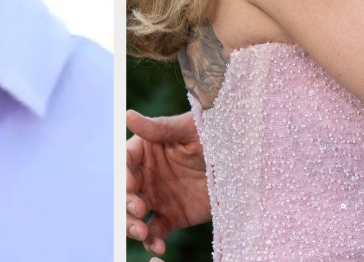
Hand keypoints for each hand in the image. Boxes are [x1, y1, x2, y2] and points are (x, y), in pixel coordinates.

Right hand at [125, 109, 210, 255]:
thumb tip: (128, 116)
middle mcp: (147, 175)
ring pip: (134, 215)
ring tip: (143, 232)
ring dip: (132, 225)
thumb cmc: (214, 134)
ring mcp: (158, 198)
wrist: (242, 160)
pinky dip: (153, 241)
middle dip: (125, 203)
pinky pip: (156, 232)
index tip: (127, 185)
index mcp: (146, 151)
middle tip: (139, 209)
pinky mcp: (172, 217)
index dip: (121, 173)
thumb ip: (159, 128)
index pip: (125, 162)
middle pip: (124, 192)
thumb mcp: (190, 129)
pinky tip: (158, 246)